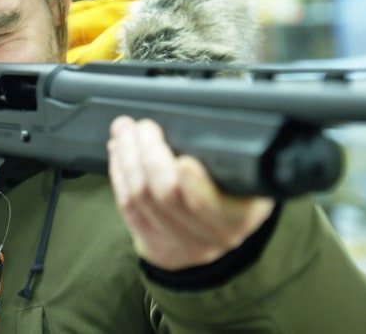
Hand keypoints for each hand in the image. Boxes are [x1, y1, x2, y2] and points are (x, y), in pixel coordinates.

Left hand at [107, 116, 274, 270]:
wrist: (221, 228)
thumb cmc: (235, 188)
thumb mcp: (246, 168)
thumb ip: (228, 149)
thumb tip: (190, 119)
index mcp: (241, 216)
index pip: (211, 204)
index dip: (194, 185)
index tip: (183, 161)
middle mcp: (213, 237)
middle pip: (166, 196)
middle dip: (148, 152)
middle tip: (143, 126)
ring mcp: (182, 246)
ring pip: (140, 199)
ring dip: (126, 158)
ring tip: (125, 132)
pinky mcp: (156, 248)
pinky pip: (128, 208)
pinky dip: (119, 175)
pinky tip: (119, 154)